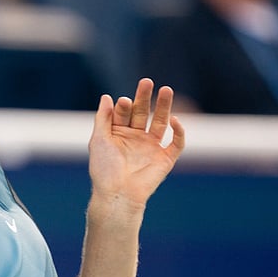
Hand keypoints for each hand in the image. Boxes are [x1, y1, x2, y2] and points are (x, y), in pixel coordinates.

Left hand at [88, 78, 185, 206]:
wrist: (116, 194)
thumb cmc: (104, 169)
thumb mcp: (99, 139)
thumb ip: (103, 118)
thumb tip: (107, 96)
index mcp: (119, 134)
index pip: (124, 113)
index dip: (124, 106)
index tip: (122, 101)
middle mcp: (136, 139)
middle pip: (143, 113)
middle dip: (144, 98)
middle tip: (146, 81)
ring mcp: (151, 148)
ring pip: (160, 123)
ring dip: (164, 107)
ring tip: (166, 89)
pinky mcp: (165, 159)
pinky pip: (176, 143)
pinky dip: (178, 131)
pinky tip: (174, 120)